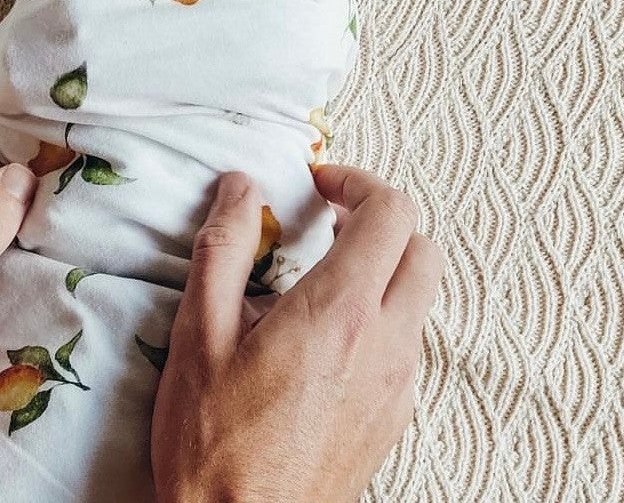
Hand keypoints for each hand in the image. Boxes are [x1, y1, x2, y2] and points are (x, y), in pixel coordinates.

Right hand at [152, 165, 442, 502]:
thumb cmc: (213, 441)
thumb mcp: (199, 332)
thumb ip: (225, 247)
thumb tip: (242, 186)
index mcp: (341, 313)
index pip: (393, 213)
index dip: (358, 181)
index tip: (318, 184)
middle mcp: (387, 345)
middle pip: (423, 248)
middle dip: (381, 219)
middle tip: (328, 222)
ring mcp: (399, 386)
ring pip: (420, 297)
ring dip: (382, 268)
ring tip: (317, 280)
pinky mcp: (396, 417)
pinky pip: (407, 343)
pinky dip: (380, 315)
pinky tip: (324, 338)